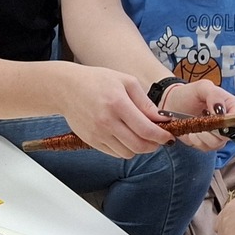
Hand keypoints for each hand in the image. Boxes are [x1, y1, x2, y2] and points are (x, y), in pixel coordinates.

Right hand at [54, 65, 172, 158]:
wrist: (66, 88)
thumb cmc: (97, 81)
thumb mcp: (125, 81)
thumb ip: (145, 102)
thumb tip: (162, 119)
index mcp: (118, 104)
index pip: (146, 129)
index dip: (161, 136)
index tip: (168, 136)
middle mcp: (107, 121)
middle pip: (139, 146)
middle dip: (154, 145)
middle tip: (158, 139)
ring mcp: (98, 134)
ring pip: (128, 153)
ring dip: (139, 148)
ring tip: (141, 136)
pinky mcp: (91, 141)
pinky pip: (114, 153)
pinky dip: (125, 149)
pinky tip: (125, 136)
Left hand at [160, 78, 234, 151]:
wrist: (172, 104)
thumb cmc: (189, 94)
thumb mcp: (202, 87)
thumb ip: (214, 95)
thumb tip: (221, 110)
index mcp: (231, 106)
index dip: (229, 121)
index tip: (215, 118)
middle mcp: (227, 122)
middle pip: (228, 134)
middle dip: (213, 129)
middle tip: (202, 119)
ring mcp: (218, 135)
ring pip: (217, 143)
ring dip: (203, 135)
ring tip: (196, 122)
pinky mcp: (206, 143)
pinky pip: (205, 147)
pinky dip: (196, 140)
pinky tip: (192, 130)